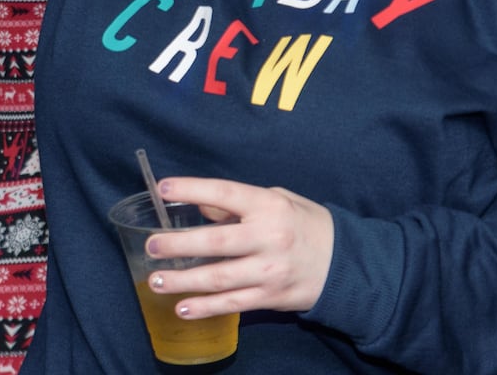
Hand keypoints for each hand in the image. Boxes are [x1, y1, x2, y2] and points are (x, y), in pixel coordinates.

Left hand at [143, 176, 333, 318]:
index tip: (162, 189)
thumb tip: (202, 206)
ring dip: (184, 281)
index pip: (224, 193)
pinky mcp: (270, 298)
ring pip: (219, 278)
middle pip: (215, 242)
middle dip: (178, 244)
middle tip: (151, 246)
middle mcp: (268, 238)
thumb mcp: (279, 200)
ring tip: (156, 280)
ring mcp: (269, 271)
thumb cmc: (306, 224)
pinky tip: (183, 308)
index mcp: (268, 206)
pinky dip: (205, 308)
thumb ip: (239, 204)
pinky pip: (232, 304)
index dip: (192, 189)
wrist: (344, 263)